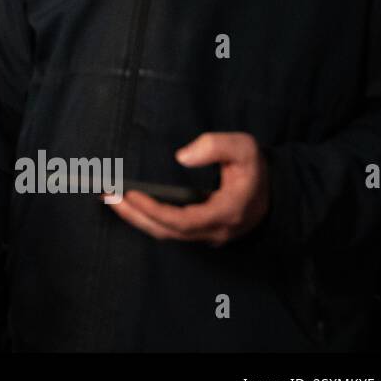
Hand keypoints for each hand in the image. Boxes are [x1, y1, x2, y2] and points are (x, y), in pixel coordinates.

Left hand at [107, 132, 269, 245]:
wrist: (273, 190)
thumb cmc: (255, 167)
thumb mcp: (244, 147)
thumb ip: (216, 146)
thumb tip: (182, 156)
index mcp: (227, 213)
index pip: (183, 221)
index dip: (154, 210)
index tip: (131, 194)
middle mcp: (215, 230)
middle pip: (167, 231)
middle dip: (135, 215)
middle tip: (107, 196)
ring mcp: (207, 234)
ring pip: (166, 233)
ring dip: (136, 218)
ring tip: (109, 198)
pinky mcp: (201, 231)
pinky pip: (170, 229)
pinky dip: (147, 218)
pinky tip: (129, 203)